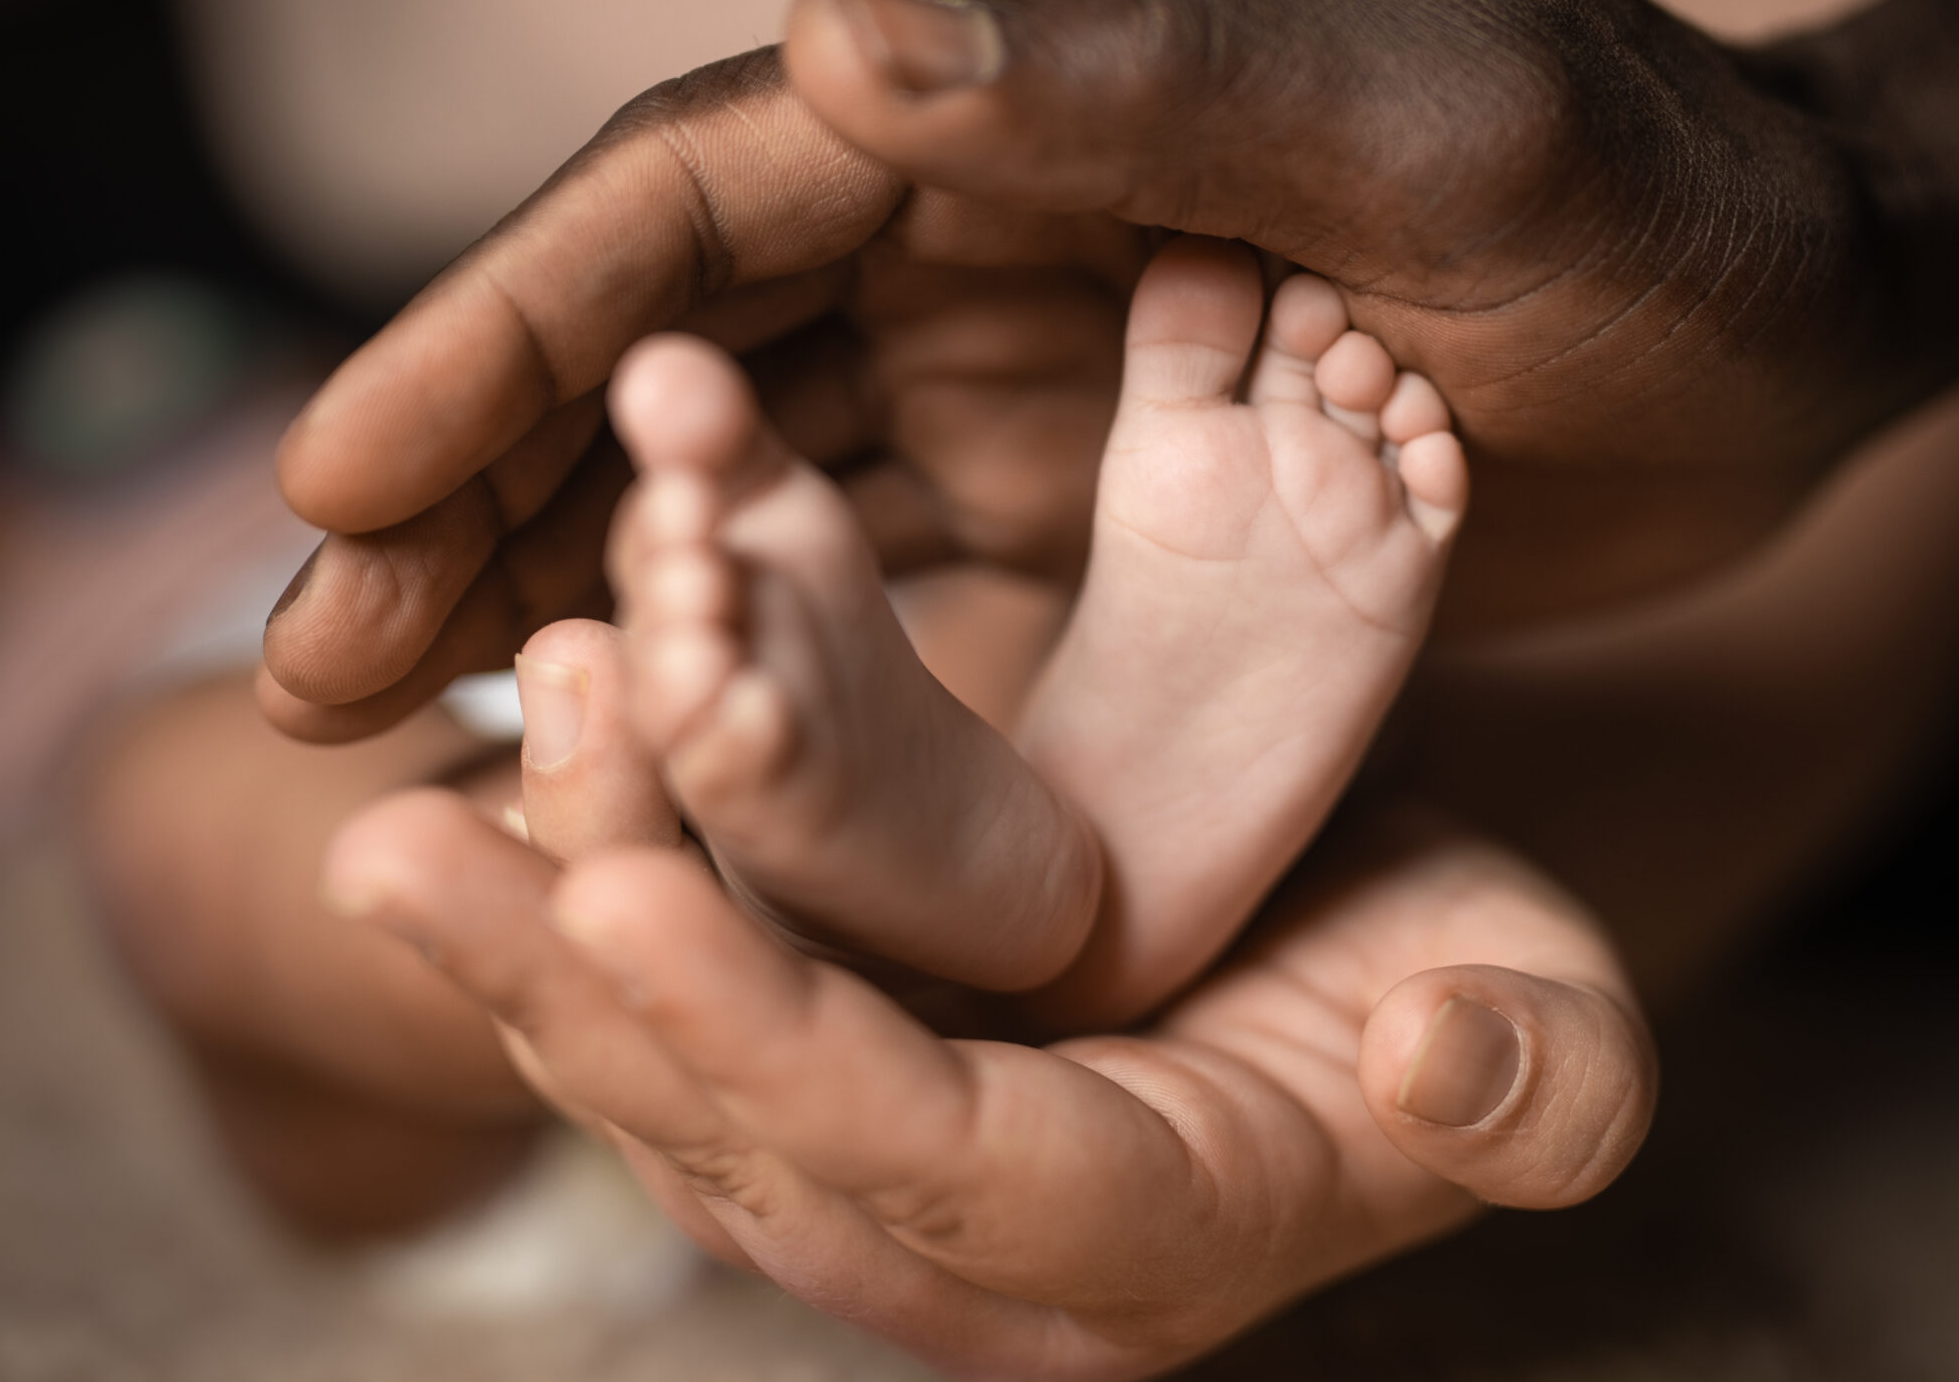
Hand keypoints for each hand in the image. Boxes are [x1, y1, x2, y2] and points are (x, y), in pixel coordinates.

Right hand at [264, 0, 1926, 740]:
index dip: (507, 333)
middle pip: (669, 360)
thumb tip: (834, 51)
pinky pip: (869, 585)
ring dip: (572, 598)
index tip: (342, 478)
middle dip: (481, 499)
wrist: (1801, 325)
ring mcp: (1022, 375)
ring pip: (736, 486)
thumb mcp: (1435, 120)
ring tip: (410, 735)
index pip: (703, 208)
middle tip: (318, 671)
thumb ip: (1153, 79)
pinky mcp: (1084, 502)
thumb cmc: (1657, 202)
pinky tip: (638, 759)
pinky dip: (737, 666)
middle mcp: (982, 229)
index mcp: (1022, 105)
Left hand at [325, 618, 1657, 1377]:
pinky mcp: (824, 1052)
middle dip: (569, 991)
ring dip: (543, 905)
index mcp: (1136, 1243)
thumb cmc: (1471, 990)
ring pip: (669, 1052)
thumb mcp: (1554, 1033)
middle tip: (404, 847)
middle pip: (735, 1131)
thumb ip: (1536, 1086)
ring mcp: (875, 1154)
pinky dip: (598, 849)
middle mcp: (965, 1239)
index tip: (622, 902)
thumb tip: (1434, 1068)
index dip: (774, 1052)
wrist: (1369, 948)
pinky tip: (539, 715)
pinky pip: (685, 967)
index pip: (929, 1166)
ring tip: (443, 758)